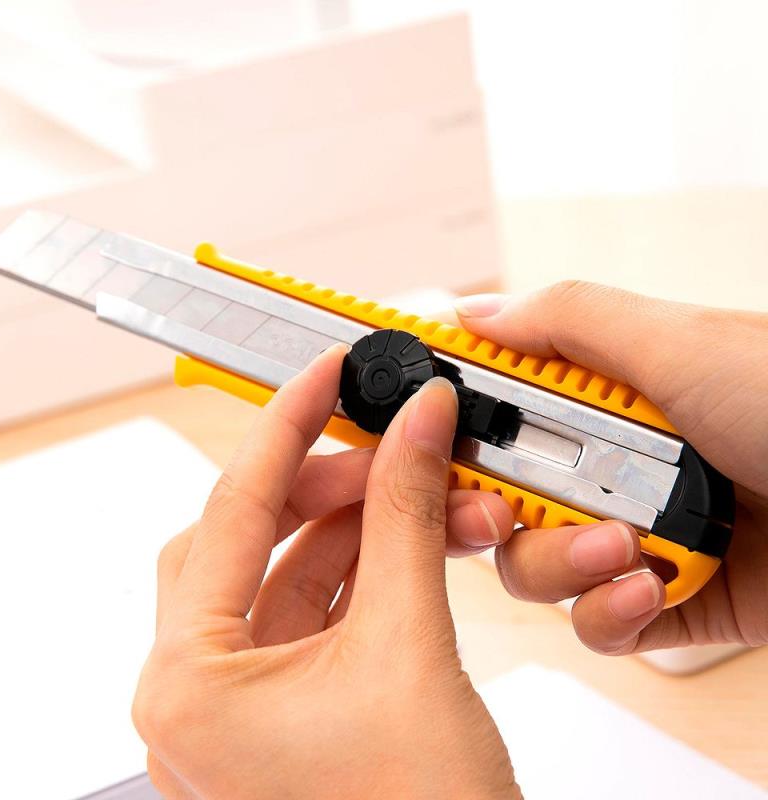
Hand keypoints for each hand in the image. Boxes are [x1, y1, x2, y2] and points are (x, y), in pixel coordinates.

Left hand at [133, 345, 520, 799]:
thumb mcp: (412, 645)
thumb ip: (409, 517)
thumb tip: (417, 428)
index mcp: (188, 682)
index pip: (233, 510)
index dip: (286, 425)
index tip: (325, 373)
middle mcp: (197, 693)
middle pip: (251, 536)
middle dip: (329, 483)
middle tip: (388, 442)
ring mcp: (241, 704)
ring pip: (288, 573)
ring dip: (360, 527)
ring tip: (425, 495)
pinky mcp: (287, 709)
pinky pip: (315, 611)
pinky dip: (365, 569)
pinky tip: (413, 542)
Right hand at [453, 281, 767, 654]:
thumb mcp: (677, 343)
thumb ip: (566, 322)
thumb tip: (474, 312)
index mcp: (598, 400)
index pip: (488, 414)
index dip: (441, 429)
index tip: (407, 440)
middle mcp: (602, 466)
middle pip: (493, 498)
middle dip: (490, 510)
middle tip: (504, 506)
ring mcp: (628, 535)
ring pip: (532, 567)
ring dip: (559, 565)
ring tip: (620, 548)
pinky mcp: (660, 601)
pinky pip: (594, 622)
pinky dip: (607, 613)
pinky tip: (644, 589)